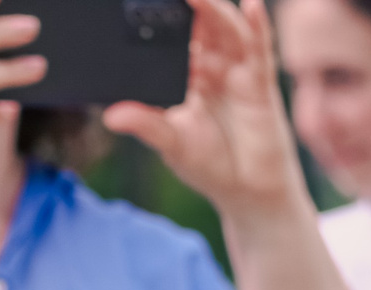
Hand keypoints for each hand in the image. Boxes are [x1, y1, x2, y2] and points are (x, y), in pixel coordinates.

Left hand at [104, 0, 308, 224]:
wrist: (247, 188)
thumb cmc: (210, 163)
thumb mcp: (171, 142)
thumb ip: (146, 124)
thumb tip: (110, 116)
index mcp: (188, 75)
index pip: (173, 40)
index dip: (162, 19)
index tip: (141, 0)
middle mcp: (214, 66)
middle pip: (201, 25)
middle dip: (188, 5)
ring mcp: (238, 70)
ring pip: (227, 29)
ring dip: (214, 8)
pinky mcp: (260, 80)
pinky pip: (260, 46)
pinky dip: (256, 24)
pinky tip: (251, 4)